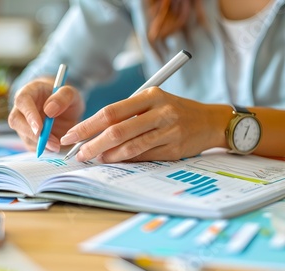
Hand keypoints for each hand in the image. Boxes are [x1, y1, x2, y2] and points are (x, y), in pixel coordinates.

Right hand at [8, 77, 84, 151]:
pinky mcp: (28, 136)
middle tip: (52, 142)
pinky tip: (54, 146)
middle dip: (33, 134)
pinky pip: (31, 145)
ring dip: (40, 144)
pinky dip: (42, 149)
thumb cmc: (66, 99)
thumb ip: (63, 97)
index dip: (29, 115)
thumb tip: (49, 110)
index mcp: (29, 92)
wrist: (67, 110)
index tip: (40, 127)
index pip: (22, 101)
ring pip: (24, 135)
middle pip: (16, 121)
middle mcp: (22, 107)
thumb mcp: (71, 94)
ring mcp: (23, 123)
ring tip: (57, 145)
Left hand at [61, 87, 225, 161]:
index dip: (88, 125)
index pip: (111, 111)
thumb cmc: (177, 111)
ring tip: (93, 157)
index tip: (73, 134)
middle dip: (93, 143)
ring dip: (107, 154)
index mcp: (151, 95)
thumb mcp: (155, 102)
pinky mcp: (174, 148)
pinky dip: (125, 159)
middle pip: (117, 130)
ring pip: (130, 145)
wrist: (211, 121)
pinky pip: (144, 155)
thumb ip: (130, 114)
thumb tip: (97, 131)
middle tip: (78, 152)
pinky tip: (113, 160)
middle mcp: (160, 111)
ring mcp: (168, 131)